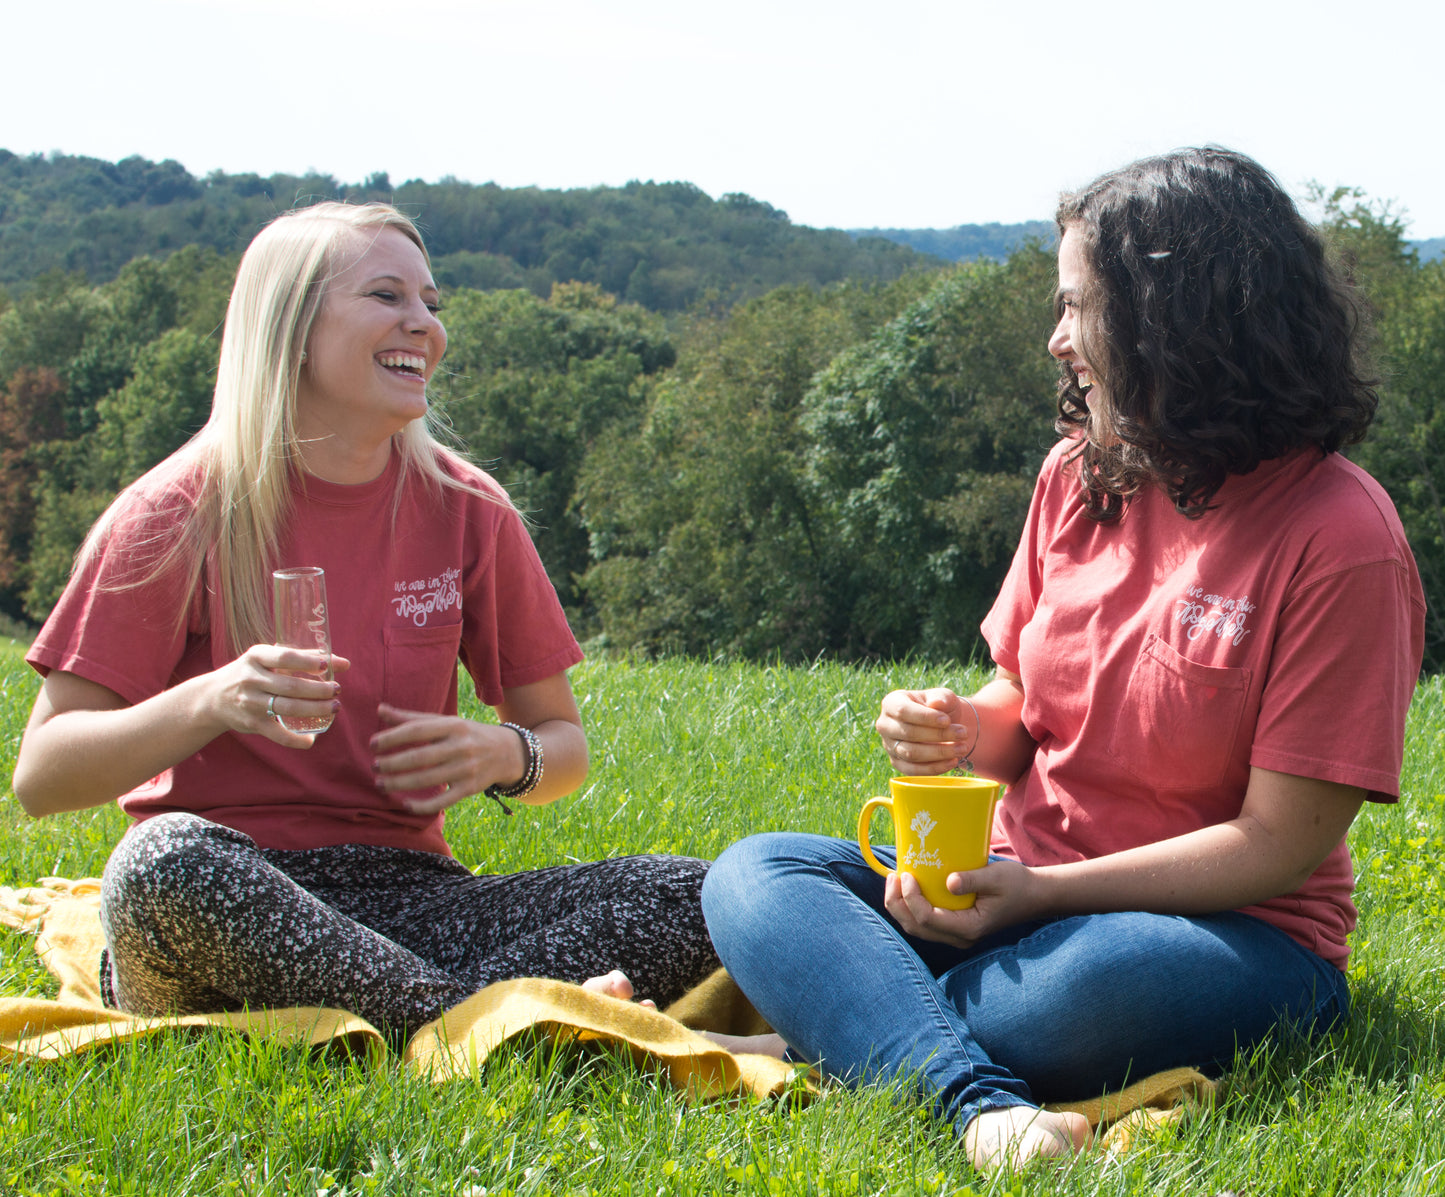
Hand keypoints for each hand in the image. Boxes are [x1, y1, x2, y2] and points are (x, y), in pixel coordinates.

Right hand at [204, 646, 349, 747]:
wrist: (212, 697)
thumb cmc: (251, 673)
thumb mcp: (267, 659)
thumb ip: (301, 657)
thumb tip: (342, 662)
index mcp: (256, 657)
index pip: (284, 657)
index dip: (306, 662)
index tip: (325, 665)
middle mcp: (251, 678)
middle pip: (291, 686)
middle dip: (318, 690)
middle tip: (337, 690)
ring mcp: (250, 702)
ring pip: (287, 708)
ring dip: (315, 709)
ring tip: (334, 707)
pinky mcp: (251, 723)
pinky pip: (276, 734)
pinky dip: (295, 740)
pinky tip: (311, 739)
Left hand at [370, 703, 524, 813]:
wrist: (508, 752)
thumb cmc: (467, 735)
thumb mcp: (445, 722)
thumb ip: (412, 718)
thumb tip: (380, 709)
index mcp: (453, 726)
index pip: (418, 730)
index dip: (393, 737)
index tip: (373, 744)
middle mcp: (461, 746)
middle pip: (421, 757)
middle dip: (393, 763)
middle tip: (374, 766)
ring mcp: (467, 769)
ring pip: (428, 780)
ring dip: (400, 784)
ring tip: (381, 784)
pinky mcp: (470, 789)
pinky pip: (443, 801)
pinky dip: (422, 805)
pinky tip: (404, 804)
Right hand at [875, 687, 975, 774]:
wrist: (942, 725)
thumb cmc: (940, 707)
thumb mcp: (943, 697)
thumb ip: (941, 697)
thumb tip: (937, 703)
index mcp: (891, 703)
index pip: (903, 711)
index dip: (925, 717)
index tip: (947, 720)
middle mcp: (885, 725)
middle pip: (908, 733)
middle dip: (938, 735)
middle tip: (963, 733)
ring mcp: (889, 745)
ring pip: (911, 753)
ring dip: (939, 753)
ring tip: (962, 748)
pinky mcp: (897, 763)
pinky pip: (913, 770)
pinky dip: (934, 768)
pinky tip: (953, 761)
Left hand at [883, 858, 1041, 947]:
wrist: (1035, 896)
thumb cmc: (1017, 884)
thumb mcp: (996, 876)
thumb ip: (973, 879)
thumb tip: (949, 881)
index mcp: (969, 928)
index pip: (928, 919)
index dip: (911, 899)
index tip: (906, 874)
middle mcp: (960, 937)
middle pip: (917, 928)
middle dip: (897, 904)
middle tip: (893, 876)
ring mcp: (957, 935)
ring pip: (918, 928)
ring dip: (901, 907)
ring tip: (894, 881)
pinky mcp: (956, 927)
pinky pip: (926, 923)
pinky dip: (912, 908)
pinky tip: (907, 889)